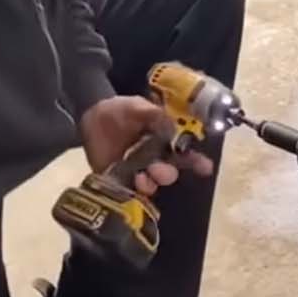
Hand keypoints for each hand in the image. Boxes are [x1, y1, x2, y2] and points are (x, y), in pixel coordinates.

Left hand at [78, 96, 213, 195]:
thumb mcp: (137, 106)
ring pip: (152, 182)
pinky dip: (133, 190)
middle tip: (160, 170)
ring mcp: (138, 170)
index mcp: (165, 142)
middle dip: (168, 173)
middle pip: (169, 171)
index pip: (185, 154)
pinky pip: (130, 189)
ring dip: (150, 182)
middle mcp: (156, 158)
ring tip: (142, 179)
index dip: (196, 162)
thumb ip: (152, 113)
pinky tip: (131, 185)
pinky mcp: (120, 179)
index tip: (206, 168)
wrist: (91, 117)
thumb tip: (171, 124)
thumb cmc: (120, 110)